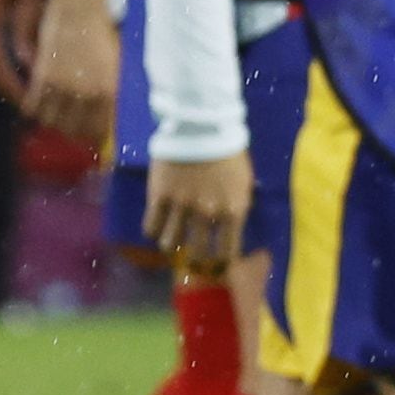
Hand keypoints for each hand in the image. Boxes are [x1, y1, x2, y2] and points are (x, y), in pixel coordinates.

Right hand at [24, 0, 118, 147]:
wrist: (80, 7)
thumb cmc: (100, 31)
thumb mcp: (112, 64)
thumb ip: (108, 89)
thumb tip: (107, 115)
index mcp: (109, 91)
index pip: (99, 129)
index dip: (94, 139)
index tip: (92, 143)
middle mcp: (87, 94)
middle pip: (75, 130)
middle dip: (74, 135)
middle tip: (74, 135)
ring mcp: (63, 87)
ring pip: (52, 121)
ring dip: (54, 124)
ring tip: (57, 121)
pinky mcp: (42, 78)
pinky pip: (34, 106)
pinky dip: (36, 109)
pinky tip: (39, 106)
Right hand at [146, 151, 252, 273]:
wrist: (201, 128)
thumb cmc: (227, 153)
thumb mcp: (243, 182)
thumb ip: (237, 206)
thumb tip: (231, 229)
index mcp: (234, 210)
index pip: (228, 250)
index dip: (222, 262)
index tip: (217, 266)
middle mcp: (208, 213)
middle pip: (199, 251)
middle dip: (196, 260)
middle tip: (193, 261)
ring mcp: (182, 206)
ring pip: (171, 242)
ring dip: (172, 246)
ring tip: (171, 245)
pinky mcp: (158, 196)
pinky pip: (152, 226)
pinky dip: (153, 232)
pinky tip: (156, 230)